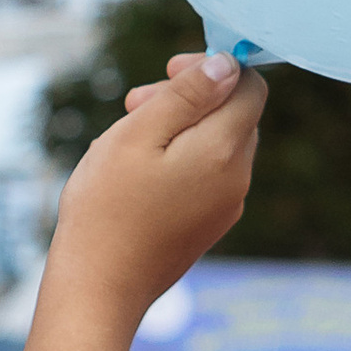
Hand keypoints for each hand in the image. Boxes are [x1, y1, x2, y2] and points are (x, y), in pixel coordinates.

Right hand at [46, 51, 266, 334]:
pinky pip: (207, 174)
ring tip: (130, 137)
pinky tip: (139, 172)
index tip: (168, 71)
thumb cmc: (108, 206)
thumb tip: (229, 63)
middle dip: (190, 98)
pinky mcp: (209, 225)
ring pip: (218, 144)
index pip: (251, 87)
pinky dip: (180, 159)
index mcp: (224, 151)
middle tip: (135, 104)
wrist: (99, 287)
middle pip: (234, 115)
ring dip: (181, 128)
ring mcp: (226, 207)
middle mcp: (238, 179)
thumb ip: (187, 95)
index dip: (214, 67)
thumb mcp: (139, 134)